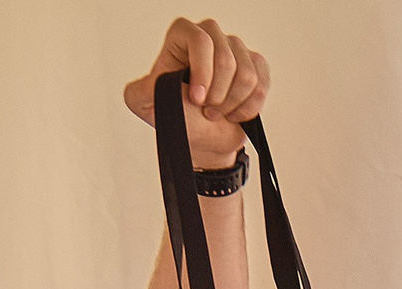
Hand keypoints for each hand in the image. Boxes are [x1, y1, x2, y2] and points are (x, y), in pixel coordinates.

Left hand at [122, 17, 271, 167]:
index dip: (202, 71)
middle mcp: (211, 36)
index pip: (199, 40)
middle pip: (226, 58)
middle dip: (218, 94)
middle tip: (206, 109)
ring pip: (246, 75)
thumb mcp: (146, 105)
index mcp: (182, 36)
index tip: (197, 99)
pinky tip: (235, 112)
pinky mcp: (256, 66)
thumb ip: (139, 91)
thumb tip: (152, 83)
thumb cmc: (178, 117)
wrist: (204, 139)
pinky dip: (249, 107)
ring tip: (218, 111)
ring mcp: (236, 49)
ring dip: (232, 103)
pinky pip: (261, 85)